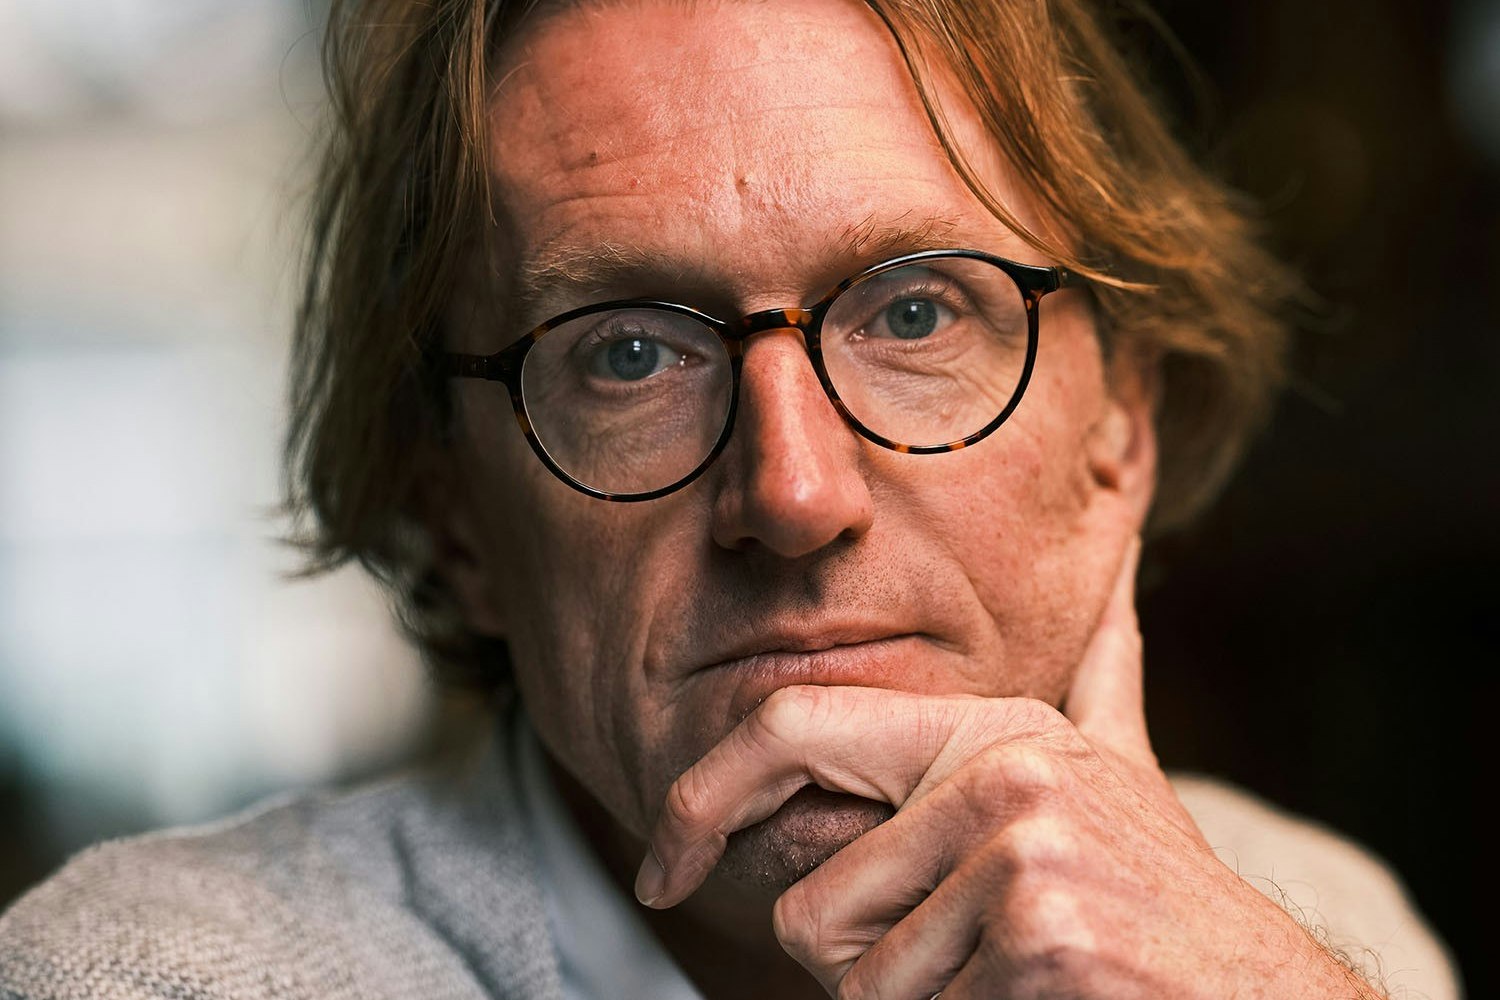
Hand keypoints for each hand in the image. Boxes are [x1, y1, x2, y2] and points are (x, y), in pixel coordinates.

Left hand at [634, 538, 1381, 998]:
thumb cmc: (1165, 897)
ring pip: (858, 981)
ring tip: (1013, 979)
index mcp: (992, 728)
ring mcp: (1025, 856)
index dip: (699, 798)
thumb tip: (1120, 558)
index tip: (661, 867)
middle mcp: (1002, 773)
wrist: (1268, 999)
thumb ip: (1101, 672)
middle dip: (862, 963)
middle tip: (964, 961)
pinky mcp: (1040, 940)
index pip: (788, 726)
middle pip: (810, 903)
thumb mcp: (1125, 768)